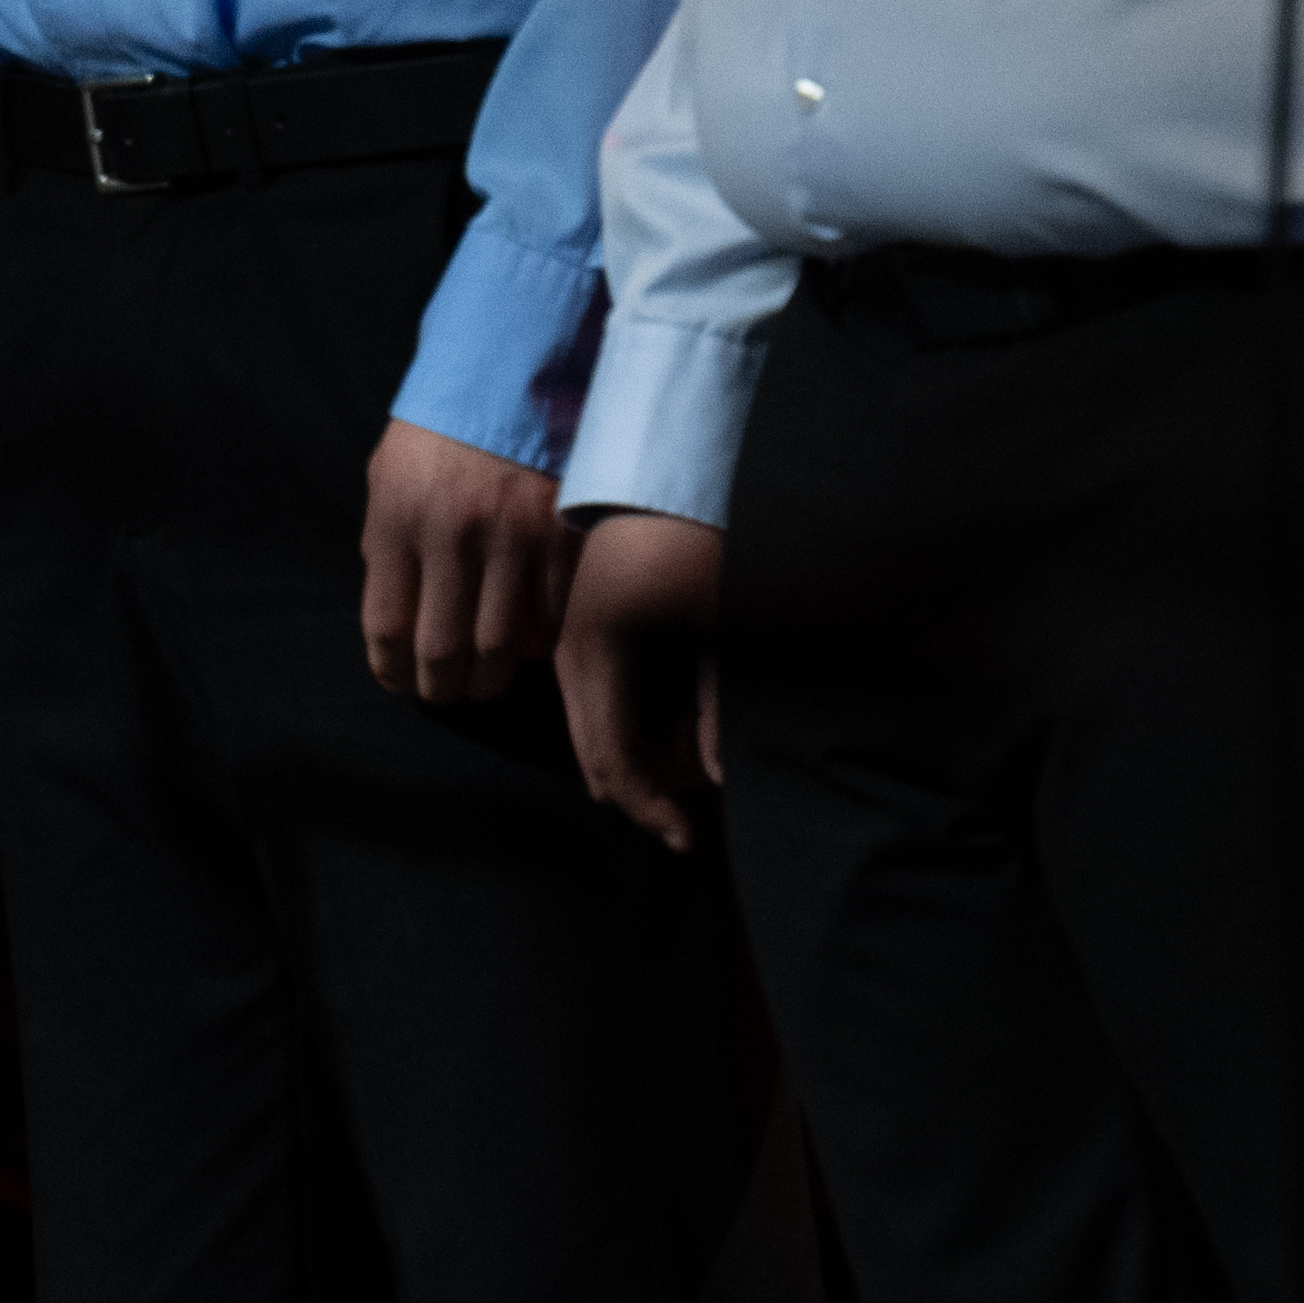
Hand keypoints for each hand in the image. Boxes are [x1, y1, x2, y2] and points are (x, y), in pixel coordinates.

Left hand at [359, 420, 563, 705]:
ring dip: (489, 678)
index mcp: (398, 517)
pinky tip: (529, 644)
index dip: (392, 670)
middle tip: (445, 691)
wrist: (510, 376)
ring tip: (484, 680)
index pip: (387, 625)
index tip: (399, 682)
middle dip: (441, 686)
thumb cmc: (440, 434)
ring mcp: (513, 537)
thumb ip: (388, 545)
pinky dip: (540, 644)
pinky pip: (552, 618)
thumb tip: (395, 622)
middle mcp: (453, 533)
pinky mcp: (563, 537)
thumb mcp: (389, 479)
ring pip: (501, 647)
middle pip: (444, 649)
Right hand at [557, 513, 723, 848]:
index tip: (686, 839)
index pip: (608, 760)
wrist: (684, 463)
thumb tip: (710, 777)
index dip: (646, 809)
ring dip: (642, 749)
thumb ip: (720, 710)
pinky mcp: (590, 617)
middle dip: (645, 781)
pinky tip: (680, 712)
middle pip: (594, 747)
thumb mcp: (728, 630)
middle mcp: (575, 644)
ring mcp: (577, 629)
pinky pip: (602, 691)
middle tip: (703, 781)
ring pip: (597, 722)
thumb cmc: (710, 540)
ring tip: (700, 739)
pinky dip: (636, 717)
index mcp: (599, 649)